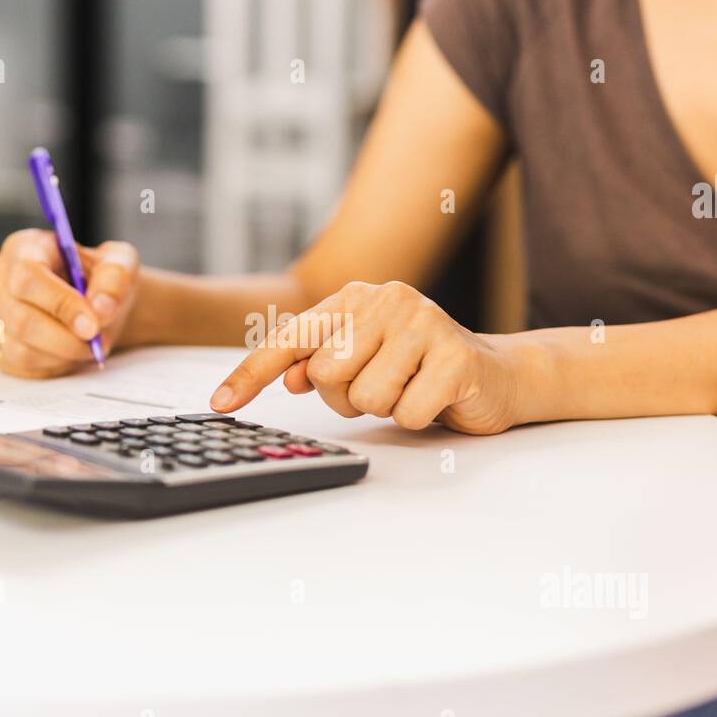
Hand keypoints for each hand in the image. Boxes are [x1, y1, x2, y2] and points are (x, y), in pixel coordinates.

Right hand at [0, 229, 139, 377]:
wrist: (94, 304)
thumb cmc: (100, 279)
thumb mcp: (119, 265)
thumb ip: (114, 280)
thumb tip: (100, 310)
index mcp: (22, 248)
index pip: (27, 277)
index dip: (60, 304)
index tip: (93, 324)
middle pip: (21, 318)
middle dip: (68, 338)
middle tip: (99, 342)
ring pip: (20, 349)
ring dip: (64, 354)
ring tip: (89, 346)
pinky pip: (21, 366)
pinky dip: (54, 365)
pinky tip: (69, 352)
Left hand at [210, 281, 520, 433]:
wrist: (496, 374)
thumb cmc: (418, 370)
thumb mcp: (361, 363)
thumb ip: (320, 364)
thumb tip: (290, 376)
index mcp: (355, 298)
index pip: (291, 337)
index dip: (252, 373)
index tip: (220, 403)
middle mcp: (387, 299)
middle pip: (325, 375)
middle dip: (347, 397)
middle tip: (382, 387)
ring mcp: (424, 323)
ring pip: (365, 398)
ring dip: (386, 409)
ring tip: (410, 390)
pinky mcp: (455, 356)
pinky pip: (406, 413)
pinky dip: (417, 419)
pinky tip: (435, 398)